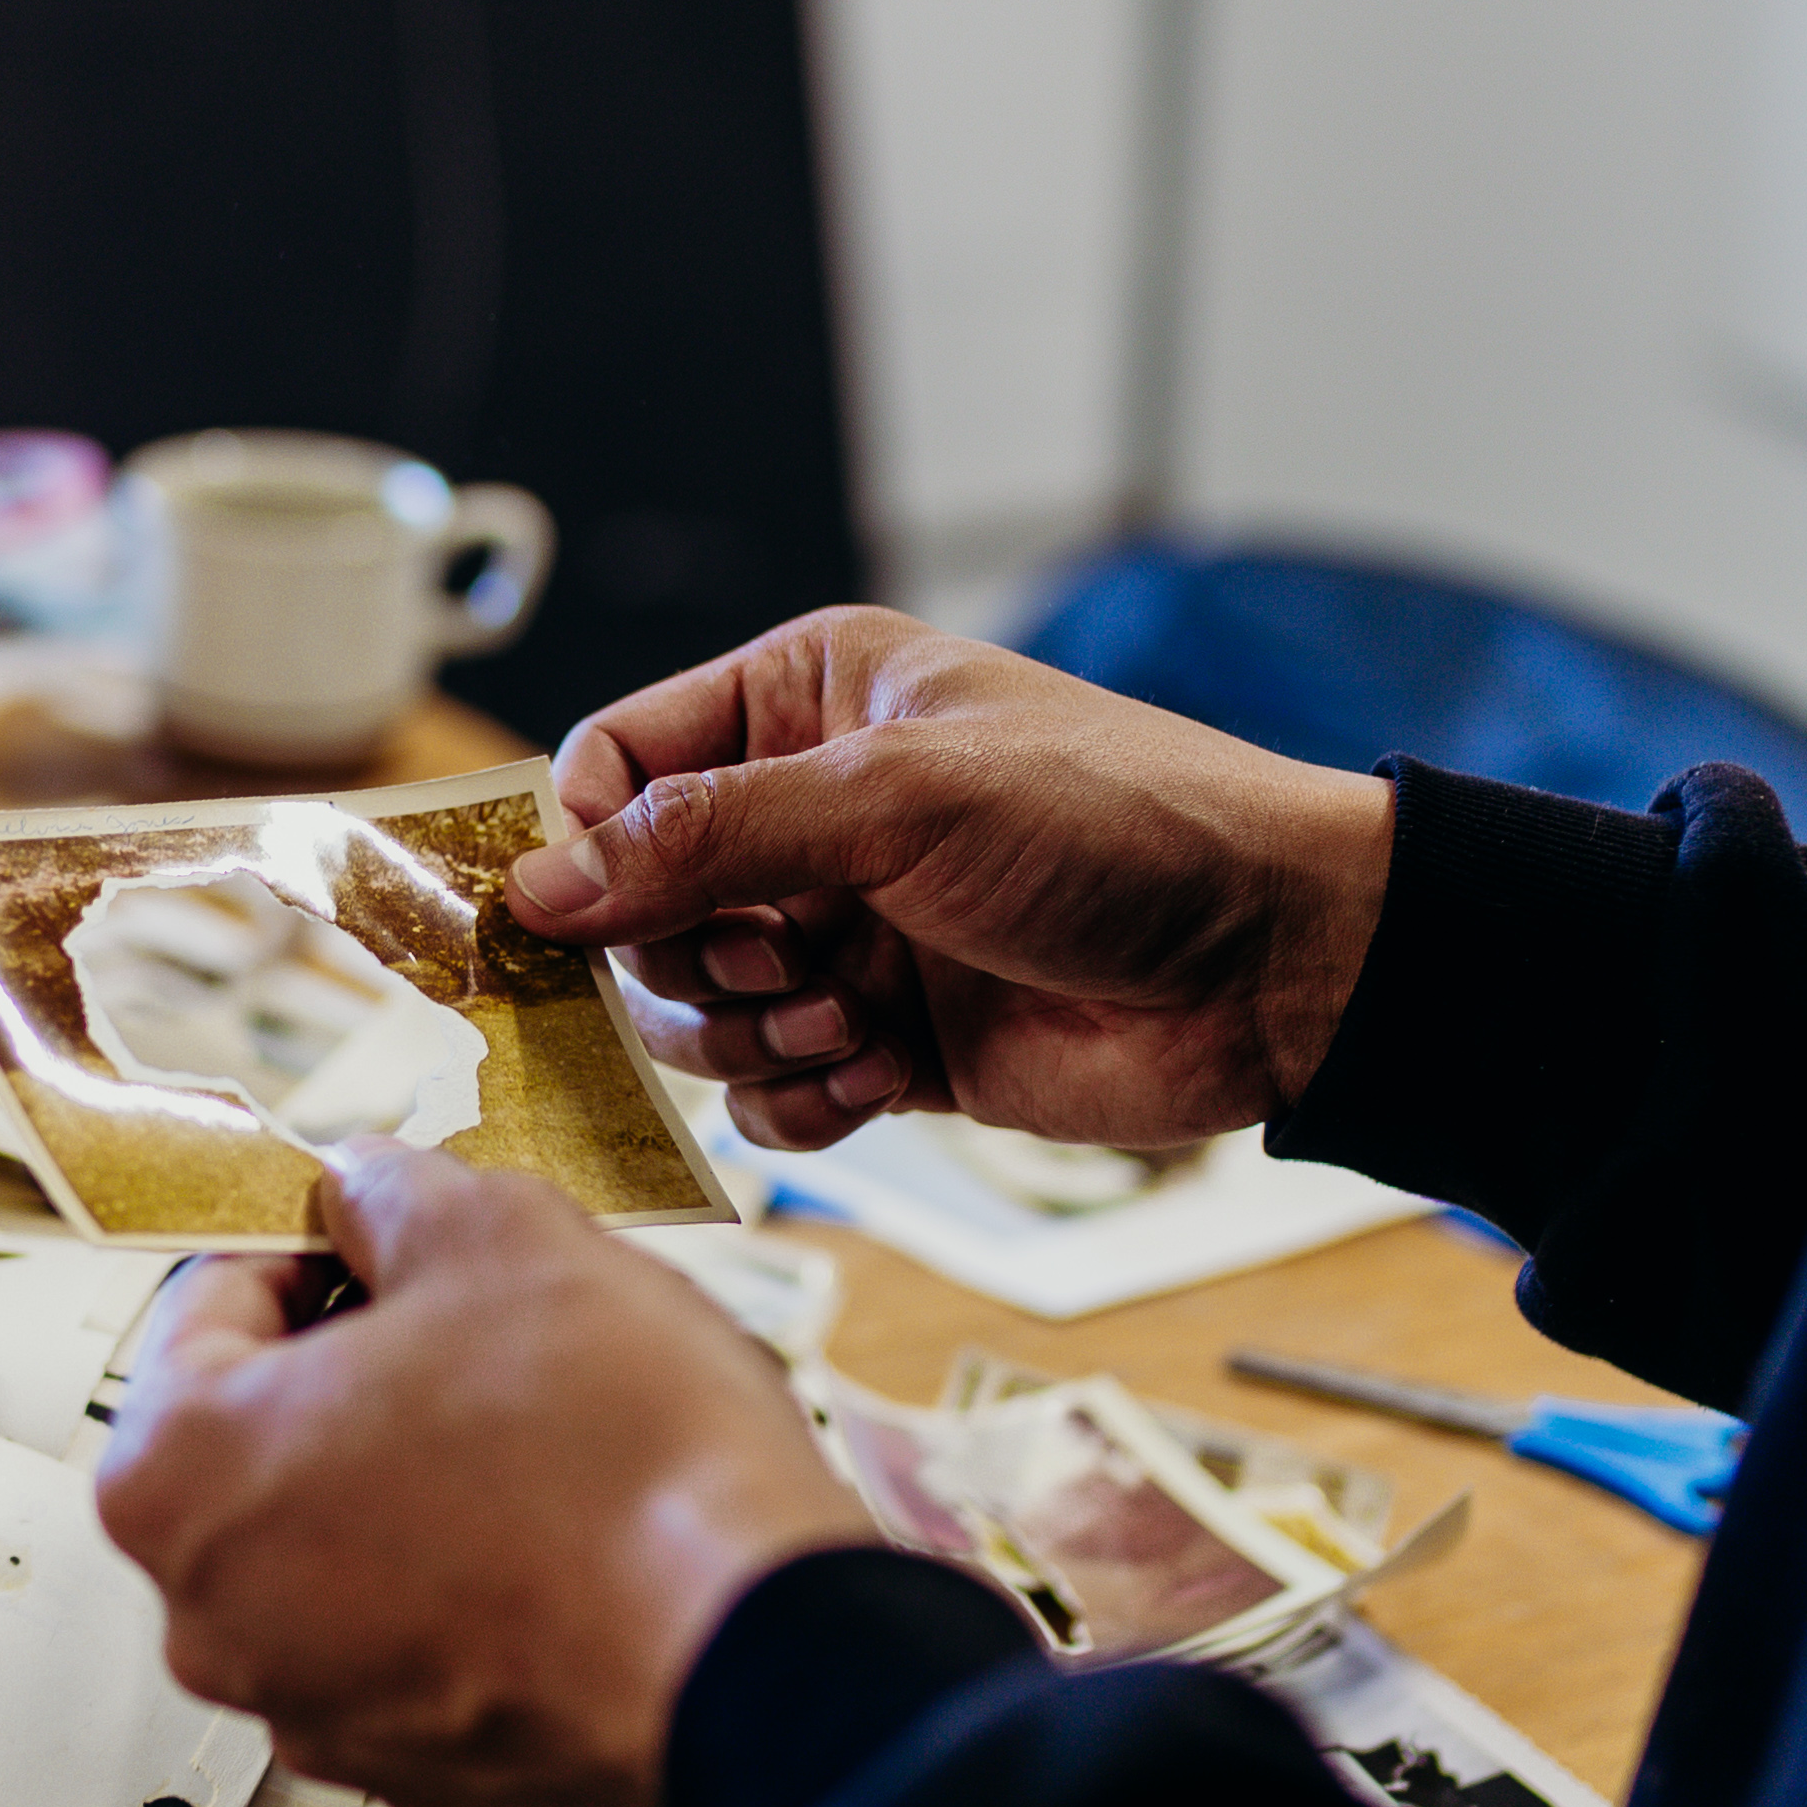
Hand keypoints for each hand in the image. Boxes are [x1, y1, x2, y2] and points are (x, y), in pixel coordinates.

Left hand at [94, 1138, 873, 1806]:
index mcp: (180, 1476)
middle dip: (368, 1372)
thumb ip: (392, 1192)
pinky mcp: (416, 1768)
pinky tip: (565, 1537)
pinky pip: (419, 1640)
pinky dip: (472, 1587)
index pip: (209, 1304)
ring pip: (344, 1547)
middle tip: (481, 1329)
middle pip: (270, 1440)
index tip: (383, 1238)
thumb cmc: (619, 1469)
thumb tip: (366, 1190)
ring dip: (421, 1480)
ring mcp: (311, 1709)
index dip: (315, 1246)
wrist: (754, 1656)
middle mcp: (213, 1617)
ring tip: (545, 1436)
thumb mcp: (499, 1235)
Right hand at [504, 608, 1398, 1154]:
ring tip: (860, 1020)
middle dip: (695, 959)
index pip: (615, 765)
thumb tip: (533, 885)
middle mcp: (809, 817)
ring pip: (694, 1012)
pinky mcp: (883, 1044)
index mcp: (805, 703)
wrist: (1273, 965)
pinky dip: (804, 1103)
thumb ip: (706, 840)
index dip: (586, 845)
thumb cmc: (1118, 829)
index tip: (580, 917)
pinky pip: (768, 1097)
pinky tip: (882, 1078)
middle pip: (636, 909)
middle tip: (790, 962)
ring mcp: (844, 936)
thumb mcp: (898, 804)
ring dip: (758, 1036)